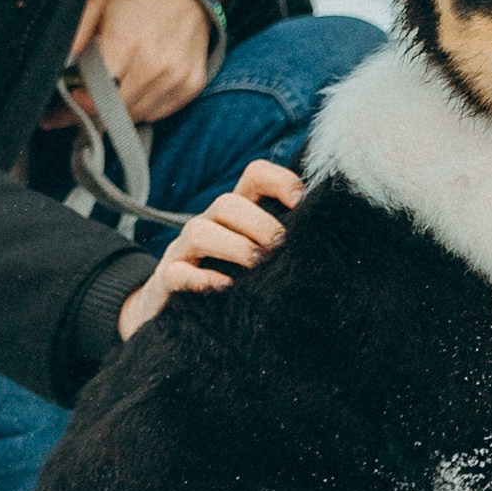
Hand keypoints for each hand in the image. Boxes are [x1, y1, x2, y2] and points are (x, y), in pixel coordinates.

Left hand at [65, 0, 214, 125]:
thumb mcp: (97, 5)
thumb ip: (74, 38)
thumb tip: (54, 72)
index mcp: (126, 43)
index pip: (96, 97)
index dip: (79, 102)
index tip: (70, 99)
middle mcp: (155, 64)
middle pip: (115, 111)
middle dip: (97, 107)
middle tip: (90, 95)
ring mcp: (177, 76)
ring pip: (137, 116)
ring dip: (121, 108)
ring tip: (117, 85)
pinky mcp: (192, 84)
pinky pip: (159, 112)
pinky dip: (145, 105)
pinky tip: (140, 82)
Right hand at [117, 159, 303, 338]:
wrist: (176, 314)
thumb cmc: (233, 281)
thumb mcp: (259, 257)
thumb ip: (284, 243)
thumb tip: (325, 240)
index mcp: (236, 214)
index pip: (255, 176)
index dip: (279, 180)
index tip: (300, 203)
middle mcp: (209, 224)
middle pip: (228, 202)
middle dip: (260, 224)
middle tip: (281, 249)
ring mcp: (183, 251)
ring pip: (199, 230)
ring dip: (234, 247)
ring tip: (257, 268)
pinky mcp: (166, 282)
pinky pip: (176, 272)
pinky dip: (200, 278)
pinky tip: (224, 288)